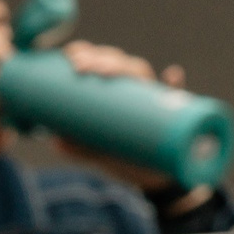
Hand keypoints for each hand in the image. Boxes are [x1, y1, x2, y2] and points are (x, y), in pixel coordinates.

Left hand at [51, 41, 194, 190]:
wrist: (154, 180)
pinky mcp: (172, 114)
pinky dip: (175, 85)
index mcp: (117, 89)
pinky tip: (172, 75)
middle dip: (100, 58)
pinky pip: (178, 97)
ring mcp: (154, 99)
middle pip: (120, 61)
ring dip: (126, 66)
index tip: (72, 57)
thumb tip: (55, 141)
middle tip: (81, 67)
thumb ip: (80, 147)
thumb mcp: (100, 152)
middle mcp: (136, 88)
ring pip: (141, 72)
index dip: (88, 52)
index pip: (103, 60)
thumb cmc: (126, 157)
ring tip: (108, 71)